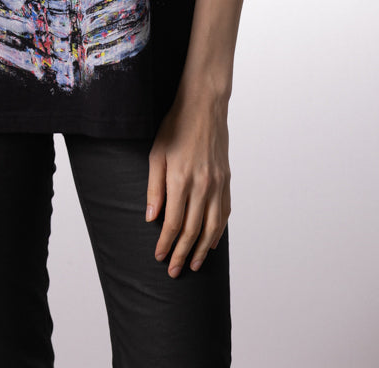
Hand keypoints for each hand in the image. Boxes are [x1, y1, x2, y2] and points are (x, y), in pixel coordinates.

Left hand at [146, 93, 230, 275]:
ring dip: (201, 249)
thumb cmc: (175, 127)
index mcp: (180, 179)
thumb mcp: (156, 154)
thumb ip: (154, 188)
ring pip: (211, 227)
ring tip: (193, 264)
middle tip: (174, 271)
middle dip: (181, 253)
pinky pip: (224, 213)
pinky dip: (218, 231)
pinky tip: (210, 243)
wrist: (204, 107)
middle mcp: (202, 185)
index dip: (165, 243)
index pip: (173, 222)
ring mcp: (217, 184)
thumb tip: (151, 218)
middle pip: (192, 230)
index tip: (158, 257)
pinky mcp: (226, 180)